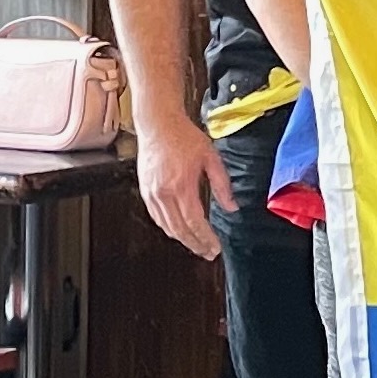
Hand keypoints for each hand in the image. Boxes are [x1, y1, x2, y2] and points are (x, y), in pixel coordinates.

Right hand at [136, 112, 234, 259]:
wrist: (158, 124)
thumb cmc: (185, 137)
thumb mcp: (212, 158)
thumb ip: (223, 185)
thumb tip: (232, 207)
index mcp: (181, 186)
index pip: (194, 221)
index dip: (205, 238)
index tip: (215, 248)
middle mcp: (163, 193)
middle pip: (179, 229)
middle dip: (195, 244)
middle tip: (208, 253)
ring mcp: (151, 193)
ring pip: (166, 226)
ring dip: (182, 239)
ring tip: (197, 246)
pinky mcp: (145, 190)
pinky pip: (156, 216)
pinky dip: (169, 228)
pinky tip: (179, 231)